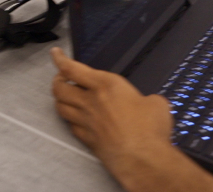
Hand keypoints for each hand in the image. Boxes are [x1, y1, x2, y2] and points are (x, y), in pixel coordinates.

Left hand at [51, 48, 173, 179]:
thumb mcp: (156, 104)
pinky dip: (72, 121)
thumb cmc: (150, 129)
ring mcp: (85, 121)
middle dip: (57, 81)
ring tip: (67, 98)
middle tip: (61, 79)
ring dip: (61, 101)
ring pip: (60, 107)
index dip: (60, 59)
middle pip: (59, 88)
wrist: (143, 159)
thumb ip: (146, 99)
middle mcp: (90, 101)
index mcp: (105, 85)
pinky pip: (71, 126)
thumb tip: (150, 104)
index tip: (55, 53)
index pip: (72, 68)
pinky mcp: (86, 139)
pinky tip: (78, 121)